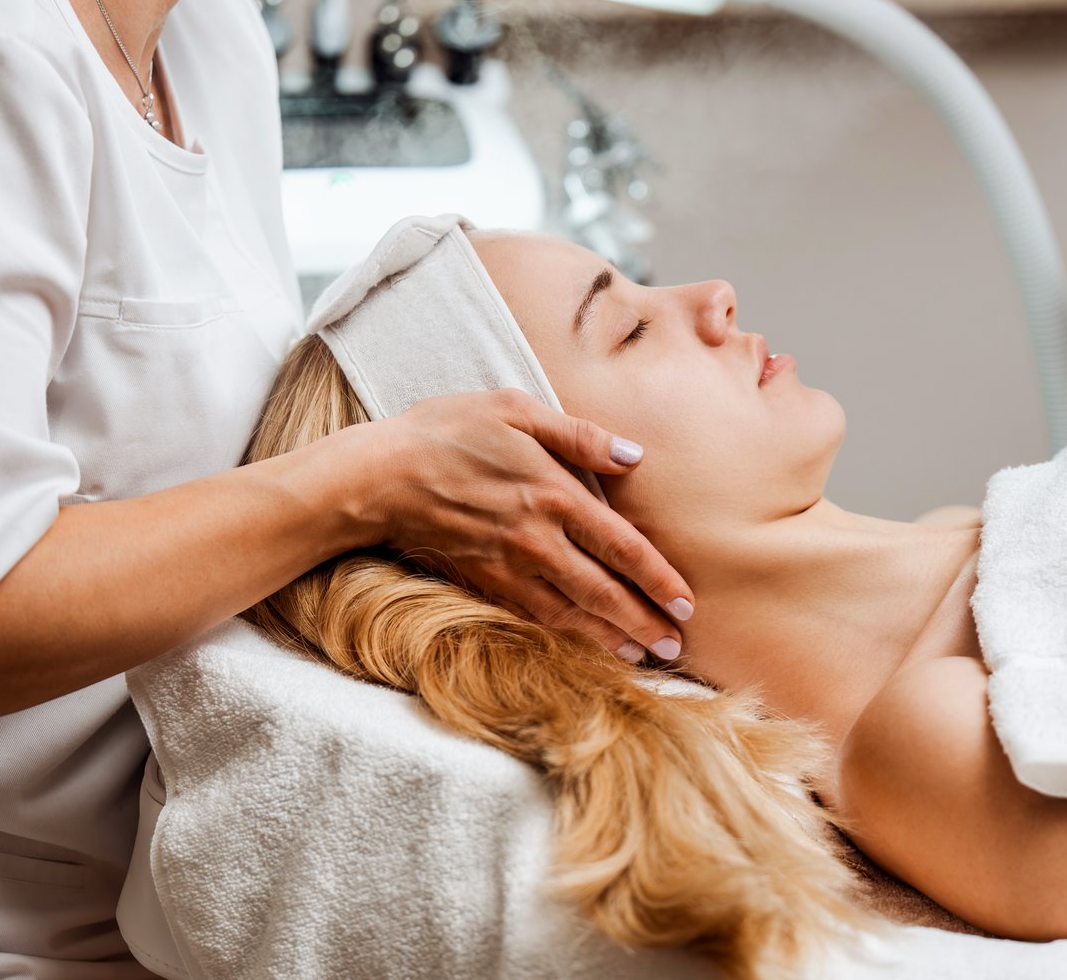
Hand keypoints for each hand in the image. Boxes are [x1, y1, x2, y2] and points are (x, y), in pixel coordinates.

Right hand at [360, 389, 692, 659]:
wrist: (379, 476)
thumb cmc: (449, 432)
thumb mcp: (516, 410)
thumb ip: (581, 436)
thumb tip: (635, 455)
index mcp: (555, 494)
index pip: (623, 547)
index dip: (659, 579)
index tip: (687, 603)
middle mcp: (538, 540)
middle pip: (605, 592)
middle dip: (645, 622)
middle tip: (677, 646)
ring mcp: (509, 567)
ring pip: (572, 615)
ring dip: (612, 639)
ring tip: (644, 657)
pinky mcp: (484, 582)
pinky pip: (534, 618)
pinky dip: (567, 637)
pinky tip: (585, 645)